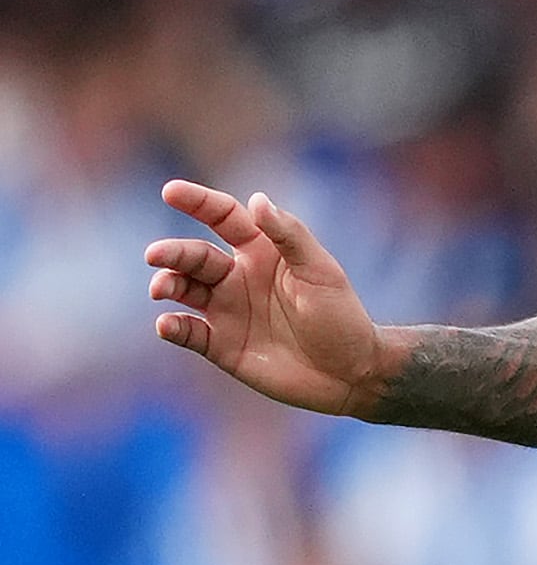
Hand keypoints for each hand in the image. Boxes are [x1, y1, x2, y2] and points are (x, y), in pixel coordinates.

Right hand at [149, 182, 387, 415]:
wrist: (352, 374)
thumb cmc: (342, 317)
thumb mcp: (321, 272)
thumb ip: (289, 236)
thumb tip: (257, 200)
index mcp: (261, 252)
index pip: (222, 217)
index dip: (198, 201)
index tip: (171, 191)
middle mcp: (237, 277)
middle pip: (194, 256)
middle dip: (172, 253)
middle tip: (156, 255)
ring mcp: (227, 311)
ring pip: (183, 289)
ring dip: (167, 284)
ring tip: (161, 288)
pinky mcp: (222, 345)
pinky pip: (188, 332)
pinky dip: (173, 327)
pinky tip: (168, 324)